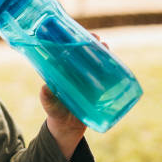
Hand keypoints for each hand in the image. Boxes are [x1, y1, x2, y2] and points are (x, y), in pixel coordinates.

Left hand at [40, 32, 107, 158]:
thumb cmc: (55, 112)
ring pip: (96, 61)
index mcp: (61, 71)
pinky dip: (111, 68)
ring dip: (102, 52)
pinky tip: (116, 63)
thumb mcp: (50, 104)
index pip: (66, 51)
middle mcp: (74, 72)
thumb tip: (45, 88)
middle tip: (96, 38)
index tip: (77, 33)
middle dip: (90, 43)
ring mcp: (87, 79)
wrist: (67, 128)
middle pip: (83, 53)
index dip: (71, 40)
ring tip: (105, 46)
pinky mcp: (98, 88)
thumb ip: (47, 97)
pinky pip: (105, 75)